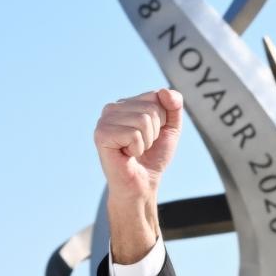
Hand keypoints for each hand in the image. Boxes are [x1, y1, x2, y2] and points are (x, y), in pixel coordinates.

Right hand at [94, 87, 183, 206]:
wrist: (141, 185)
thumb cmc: (153, 157)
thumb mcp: (171, 128)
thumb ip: (175, 106)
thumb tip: (164, 91)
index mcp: (126, 103)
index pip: (157, 96)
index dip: (163, 120)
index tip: (151, 135)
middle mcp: (112, 108)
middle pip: (151, 109)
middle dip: (155, 133)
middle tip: (142, 146)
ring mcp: (104, 120)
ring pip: (143, 120)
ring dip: (146, 142)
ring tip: (134, 151)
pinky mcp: (101, 134)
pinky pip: (134, 134)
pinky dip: (137, 148)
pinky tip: (126, 155)